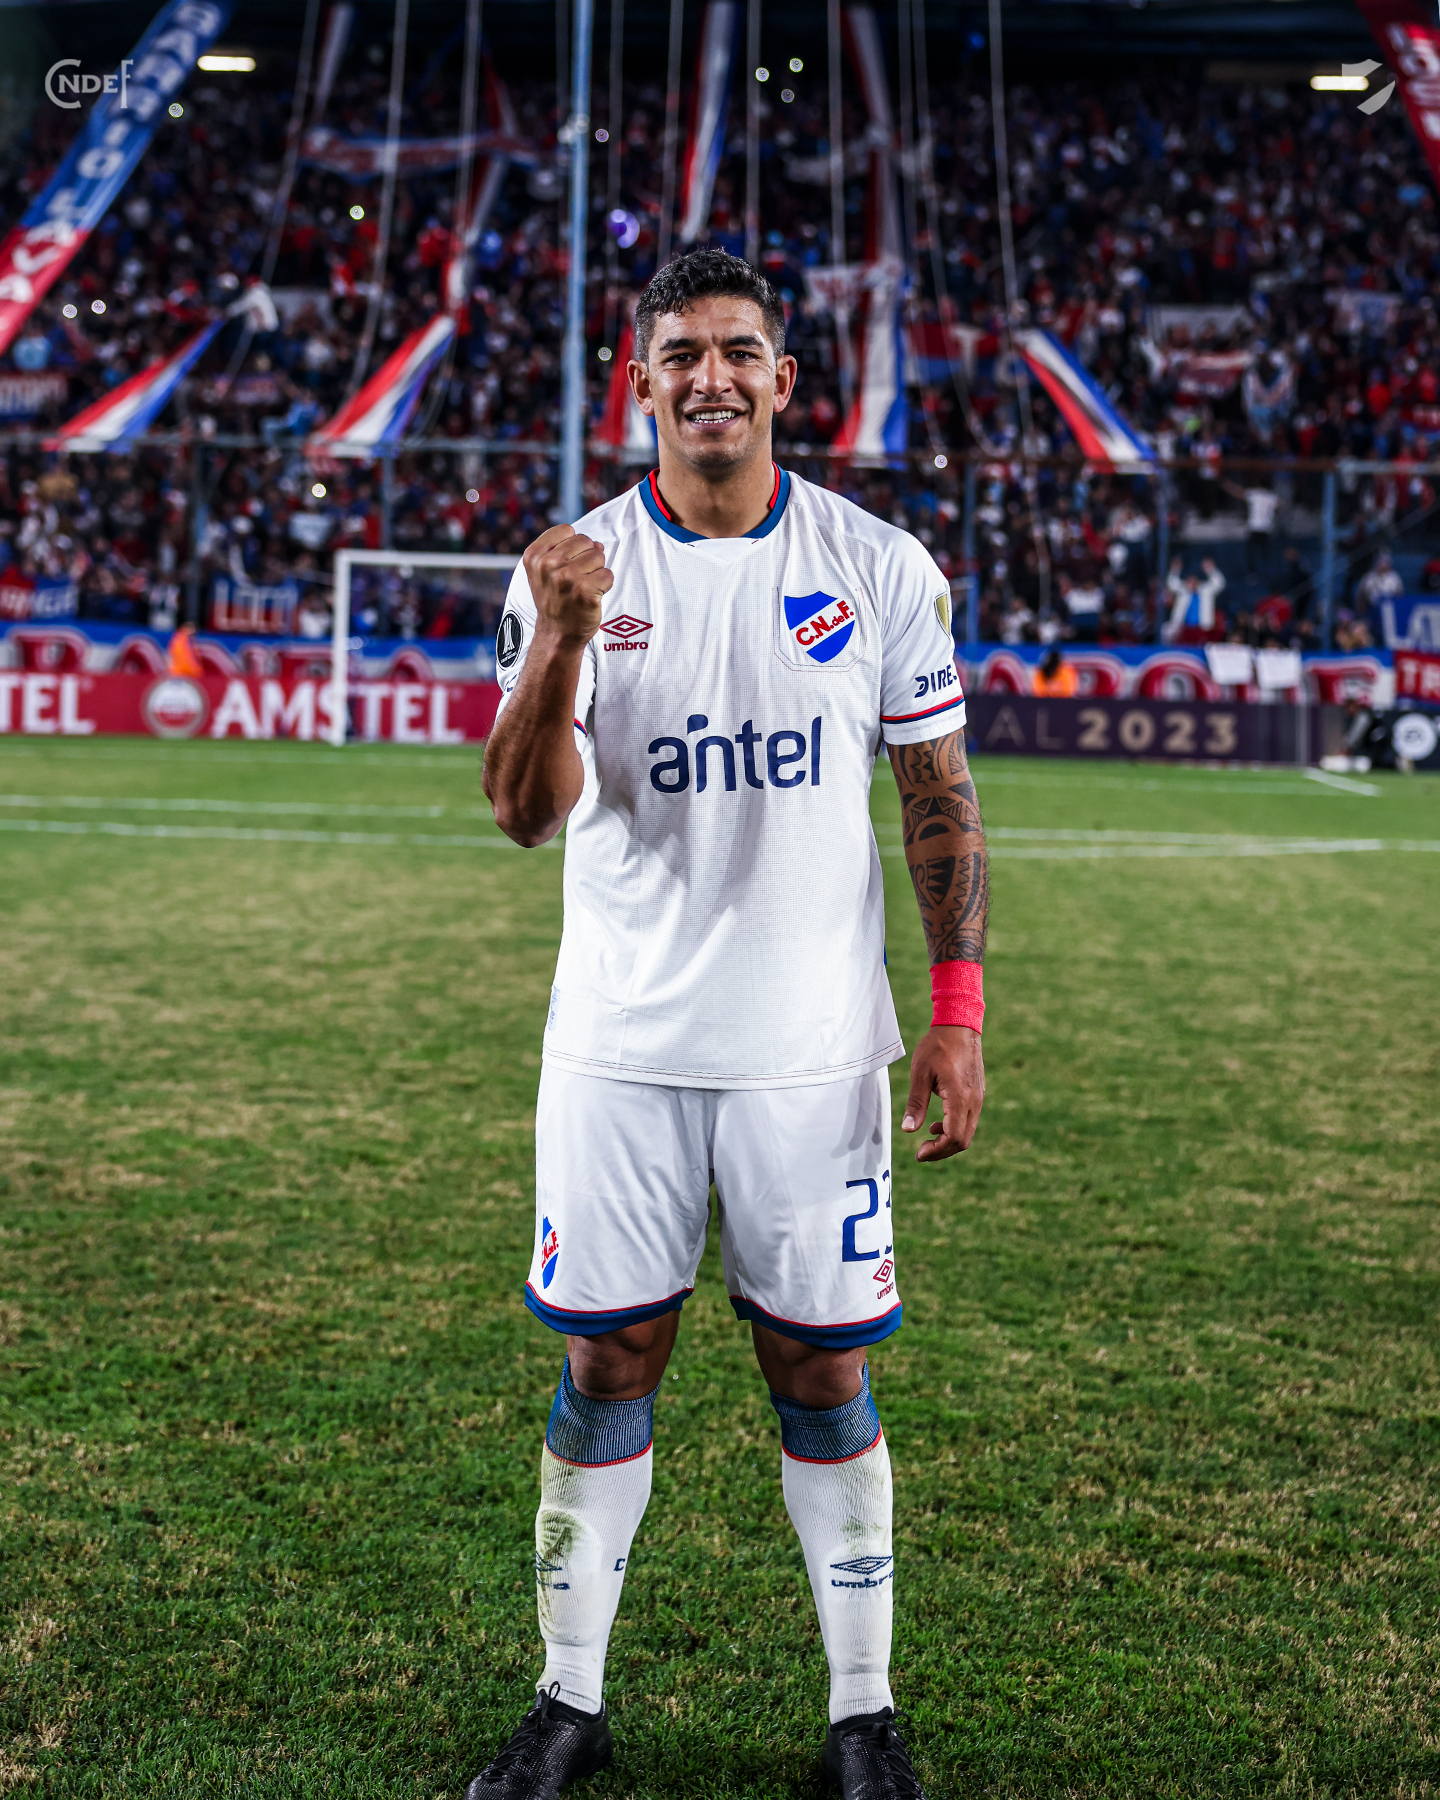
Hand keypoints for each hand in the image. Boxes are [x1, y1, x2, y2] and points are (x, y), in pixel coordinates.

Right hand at [522, 523, 613, 643]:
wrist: (556, 633)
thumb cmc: (554, 599)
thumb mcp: (544, 570)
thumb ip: (565, 550)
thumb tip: (598, 544)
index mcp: (534, 556)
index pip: (567, 530)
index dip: (573, 546)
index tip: (566, 564)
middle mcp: (548, 564)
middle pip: (585, 541)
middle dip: (587, 558)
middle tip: (576, 580)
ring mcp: (566, 578)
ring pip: (599, 556)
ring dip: (596, 571)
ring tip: (583, 587)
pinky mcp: (585, 592)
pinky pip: (608, 575)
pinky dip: (605, 585)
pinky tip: (591, 596)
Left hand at [900, 1026, 984, 1161]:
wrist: (959, 1025)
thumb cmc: (937, 1046)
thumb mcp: (920, 1074)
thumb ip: (916, 1104)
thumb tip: (908, 1130)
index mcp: (960, 1098)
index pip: (954, 1138)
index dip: (936, 1151)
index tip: (918, 1153)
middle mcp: (974, 1101)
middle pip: (963, 1141)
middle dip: (942, 1151)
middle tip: (921, 1152)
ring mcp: (979, 1098)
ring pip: (968, 1132)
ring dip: (948, 1141)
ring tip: (928, 1138)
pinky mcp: (978, 1094)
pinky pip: (969, 1120)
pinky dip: (955, 1128)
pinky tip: (938, 1123)